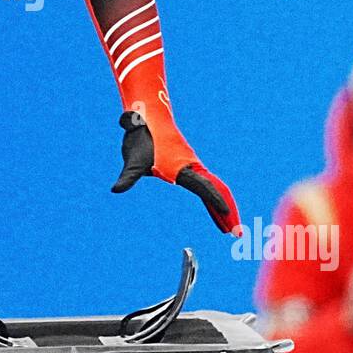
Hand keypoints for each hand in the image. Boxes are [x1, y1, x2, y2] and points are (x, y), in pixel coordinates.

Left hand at [110, 110, 240, 233]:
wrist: (147, 119)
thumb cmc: (141, 139)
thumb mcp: (134, 162)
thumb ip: (128, 177)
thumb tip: (116, 189)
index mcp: (182, 167)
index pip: (204, 187)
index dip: (215, 201)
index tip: (227, 214)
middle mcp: (192, 167)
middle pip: (216, 190)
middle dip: (227, 211)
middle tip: (237, 232)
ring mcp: (192, 167)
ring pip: (213, 189)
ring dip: (221, 208)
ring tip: (230, 229)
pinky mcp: (188, 168)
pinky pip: (206, 187)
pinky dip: (213, 201)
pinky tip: (215, 213)